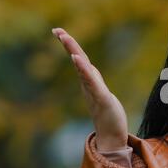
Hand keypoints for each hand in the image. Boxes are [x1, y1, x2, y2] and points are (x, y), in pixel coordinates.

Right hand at [52, 28, 127, 150]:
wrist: (111, 136)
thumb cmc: (108, 116)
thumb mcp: (102, 95)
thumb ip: (94, 83)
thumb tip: (89, 71)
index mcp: (90, 82)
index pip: (81, 60)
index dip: (71, 46)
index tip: (59, 31)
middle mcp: (89, 85)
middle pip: (79, 60)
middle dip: (69, 44)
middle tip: (57, 30)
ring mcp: (94, 91)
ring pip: (83, 68)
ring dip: (74, 52)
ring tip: (65, 38)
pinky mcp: (102, 98)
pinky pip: (91, 82)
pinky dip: (83, 70)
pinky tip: (76, 59)